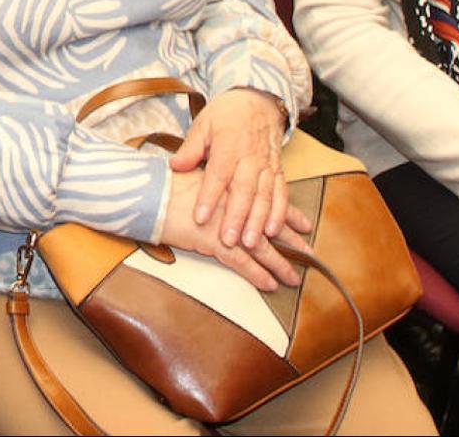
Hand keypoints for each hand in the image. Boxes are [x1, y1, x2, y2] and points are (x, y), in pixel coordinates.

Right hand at [162, 168, 312, 291]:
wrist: (148, 193)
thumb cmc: (163, 183)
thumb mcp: (191, 174)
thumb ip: (209, 183)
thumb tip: (217, 189)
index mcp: (231, 190)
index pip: (266, 202)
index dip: (287, 213)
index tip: (303, 222)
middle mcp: (235, 208)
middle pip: (270, 226)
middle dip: (292, 241)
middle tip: (310, 252)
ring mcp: (227, 226)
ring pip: (262, 248)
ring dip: (281, 264)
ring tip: (294, 277)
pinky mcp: (216, 243)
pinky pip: (243, 263)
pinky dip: (258, 274)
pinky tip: (270, 284)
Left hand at [169, 87, 289, 248]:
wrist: (257, 101)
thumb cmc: (226, 115)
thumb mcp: (203, 124)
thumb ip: (190, 148)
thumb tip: (175, 165)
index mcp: (229, 145)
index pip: (218, 175)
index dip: (209, 197)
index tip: (200, 218)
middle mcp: (250, 158)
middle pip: (243, 191)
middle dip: (236, 218)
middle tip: (228, 241)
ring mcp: (266, 165)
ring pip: (264, 196)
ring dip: (258, 221)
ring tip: (250, 242)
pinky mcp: (278, 171)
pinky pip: (281, 193)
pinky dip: (280, 213)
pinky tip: (273, 230)